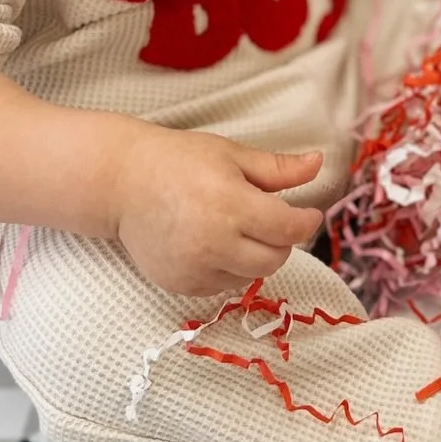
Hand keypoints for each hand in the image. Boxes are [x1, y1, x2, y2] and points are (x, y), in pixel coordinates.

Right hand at [111, 126, 323, 297]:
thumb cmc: (178, 161)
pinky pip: (222, 285)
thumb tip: (318, 164)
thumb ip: (278, 168)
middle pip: (275, 259)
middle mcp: (214, 242)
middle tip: (268, 218)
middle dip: (280, 240)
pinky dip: (227, 267)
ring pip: (250, 275)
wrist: (122, 183)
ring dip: (253, 255)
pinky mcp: (180, 284)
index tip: (309, 214)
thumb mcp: (231, 155)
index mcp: (231, 205)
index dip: (306, 222)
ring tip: (233, 227)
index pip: (289, 230)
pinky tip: (210, 242)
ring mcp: (195, 268)